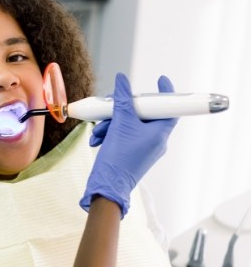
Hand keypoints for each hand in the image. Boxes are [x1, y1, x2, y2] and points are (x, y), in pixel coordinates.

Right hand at [80, 73, 177, 216]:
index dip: (166, 93)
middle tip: (111, 106)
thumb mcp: (119, 124)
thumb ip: (122, 100)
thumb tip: (123, 81)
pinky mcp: (132, 153)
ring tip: (99, 131)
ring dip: (111, 123)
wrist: (107, 186)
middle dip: (122, 110)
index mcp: (160, 133)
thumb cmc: (118, 158)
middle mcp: (155, 140)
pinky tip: (98, 139)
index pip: (170, 108)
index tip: (160, 80)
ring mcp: (143, 147)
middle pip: (143, 114)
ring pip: (130, 125)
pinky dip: (110, 134)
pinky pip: (123, 135)